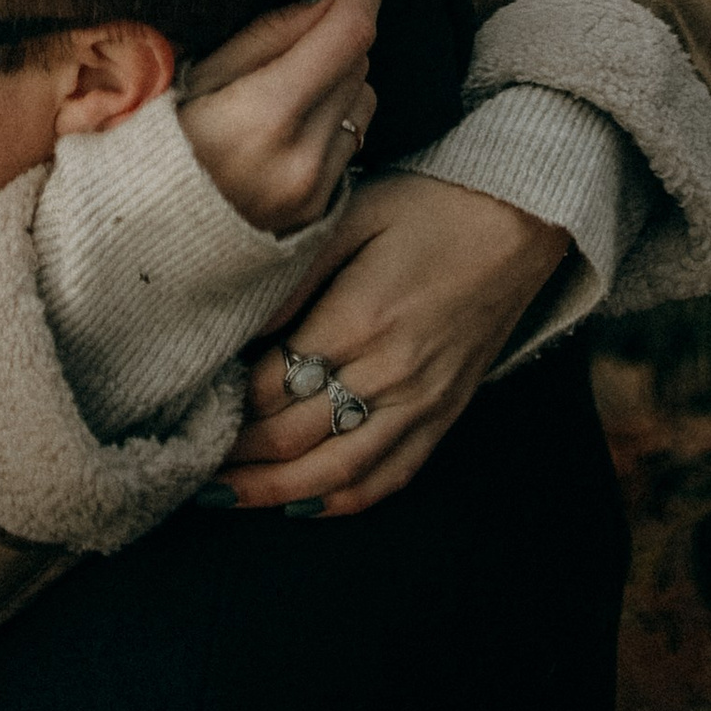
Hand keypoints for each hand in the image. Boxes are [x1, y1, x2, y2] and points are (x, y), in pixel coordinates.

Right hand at [174, 0, 381, 233]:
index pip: (348, 33)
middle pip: (358, 61)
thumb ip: (270, 32)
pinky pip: (352, 141)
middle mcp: (302, 158)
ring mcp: (316, 191)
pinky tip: (288, 127)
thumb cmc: (158, 143)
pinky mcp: (322, 211)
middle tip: (296, 26)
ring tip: (284, 84)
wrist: (142, 238)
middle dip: (337, 30)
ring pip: (363, 100)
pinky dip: (333, 120)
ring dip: (340, 77)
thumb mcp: (198, 74)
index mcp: (266, 115)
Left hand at [215, 173, 568, 513]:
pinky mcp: (446, 413)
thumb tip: (242, 323)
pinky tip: (304, 505)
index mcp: (359, 319)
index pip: (272, 387)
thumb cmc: (431, 204)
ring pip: (338, 473)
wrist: (522, 216)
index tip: (189, 406)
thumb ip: (296, 272)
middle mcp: (390, 373)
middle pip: (295, 439)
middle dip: (236, 456)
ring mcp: (422, 401)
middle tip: (188, 460)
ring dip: (276, 495)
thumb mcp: (355, 213)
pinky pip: (393, 476)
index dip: (225, 404)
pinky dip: (345, 500)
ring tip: (225, 500)